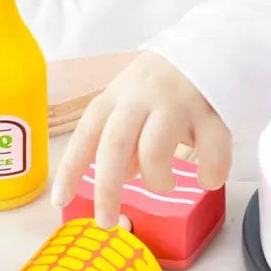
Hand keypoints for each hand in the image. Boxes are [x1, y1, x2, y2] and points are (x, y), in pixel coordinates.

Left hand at [51, 51, 231, 227]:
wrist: (206, 48)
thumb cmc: (158, 89)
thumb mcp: (128, 107)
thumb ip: (120, 142)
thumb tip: (117, 178)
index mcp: (114, 99)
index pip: (86, 135)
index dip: (71, 169)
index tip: (59, 201)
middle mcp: (140, 99)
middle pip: (115, 145)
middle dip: (107, 189)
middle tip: (107, 221)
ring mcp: (176, 104)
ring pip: (155, 148)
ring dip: (157, 179)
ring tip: (165, 184)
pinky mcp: (211, 111)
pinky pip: (211, 149)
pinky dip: (210, 172)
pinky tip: (208, 179)